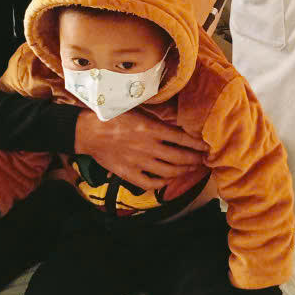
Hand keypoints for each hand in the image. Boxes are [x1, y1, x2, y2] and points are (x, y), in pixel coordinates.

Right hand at [74, 109, 207, 190]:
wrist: (87, 132)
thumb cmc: (111, 117)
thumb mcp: (136, 111)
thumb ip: (155, 119)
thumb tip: (175, 125)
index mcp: (150, 129)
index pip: (182, 138)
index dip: (197, 144)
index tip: (207, 147)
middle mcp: (148, 147)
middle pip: (179, 158)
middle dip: (195, 160)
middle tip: (202, 159)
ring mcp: (138, 162)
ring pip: (169, 172)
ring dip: (183, 171)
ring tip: (190, 168)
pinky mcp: (128, 174)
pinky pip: (151, 183)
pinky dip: (163, 183)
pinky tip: (168, 178)